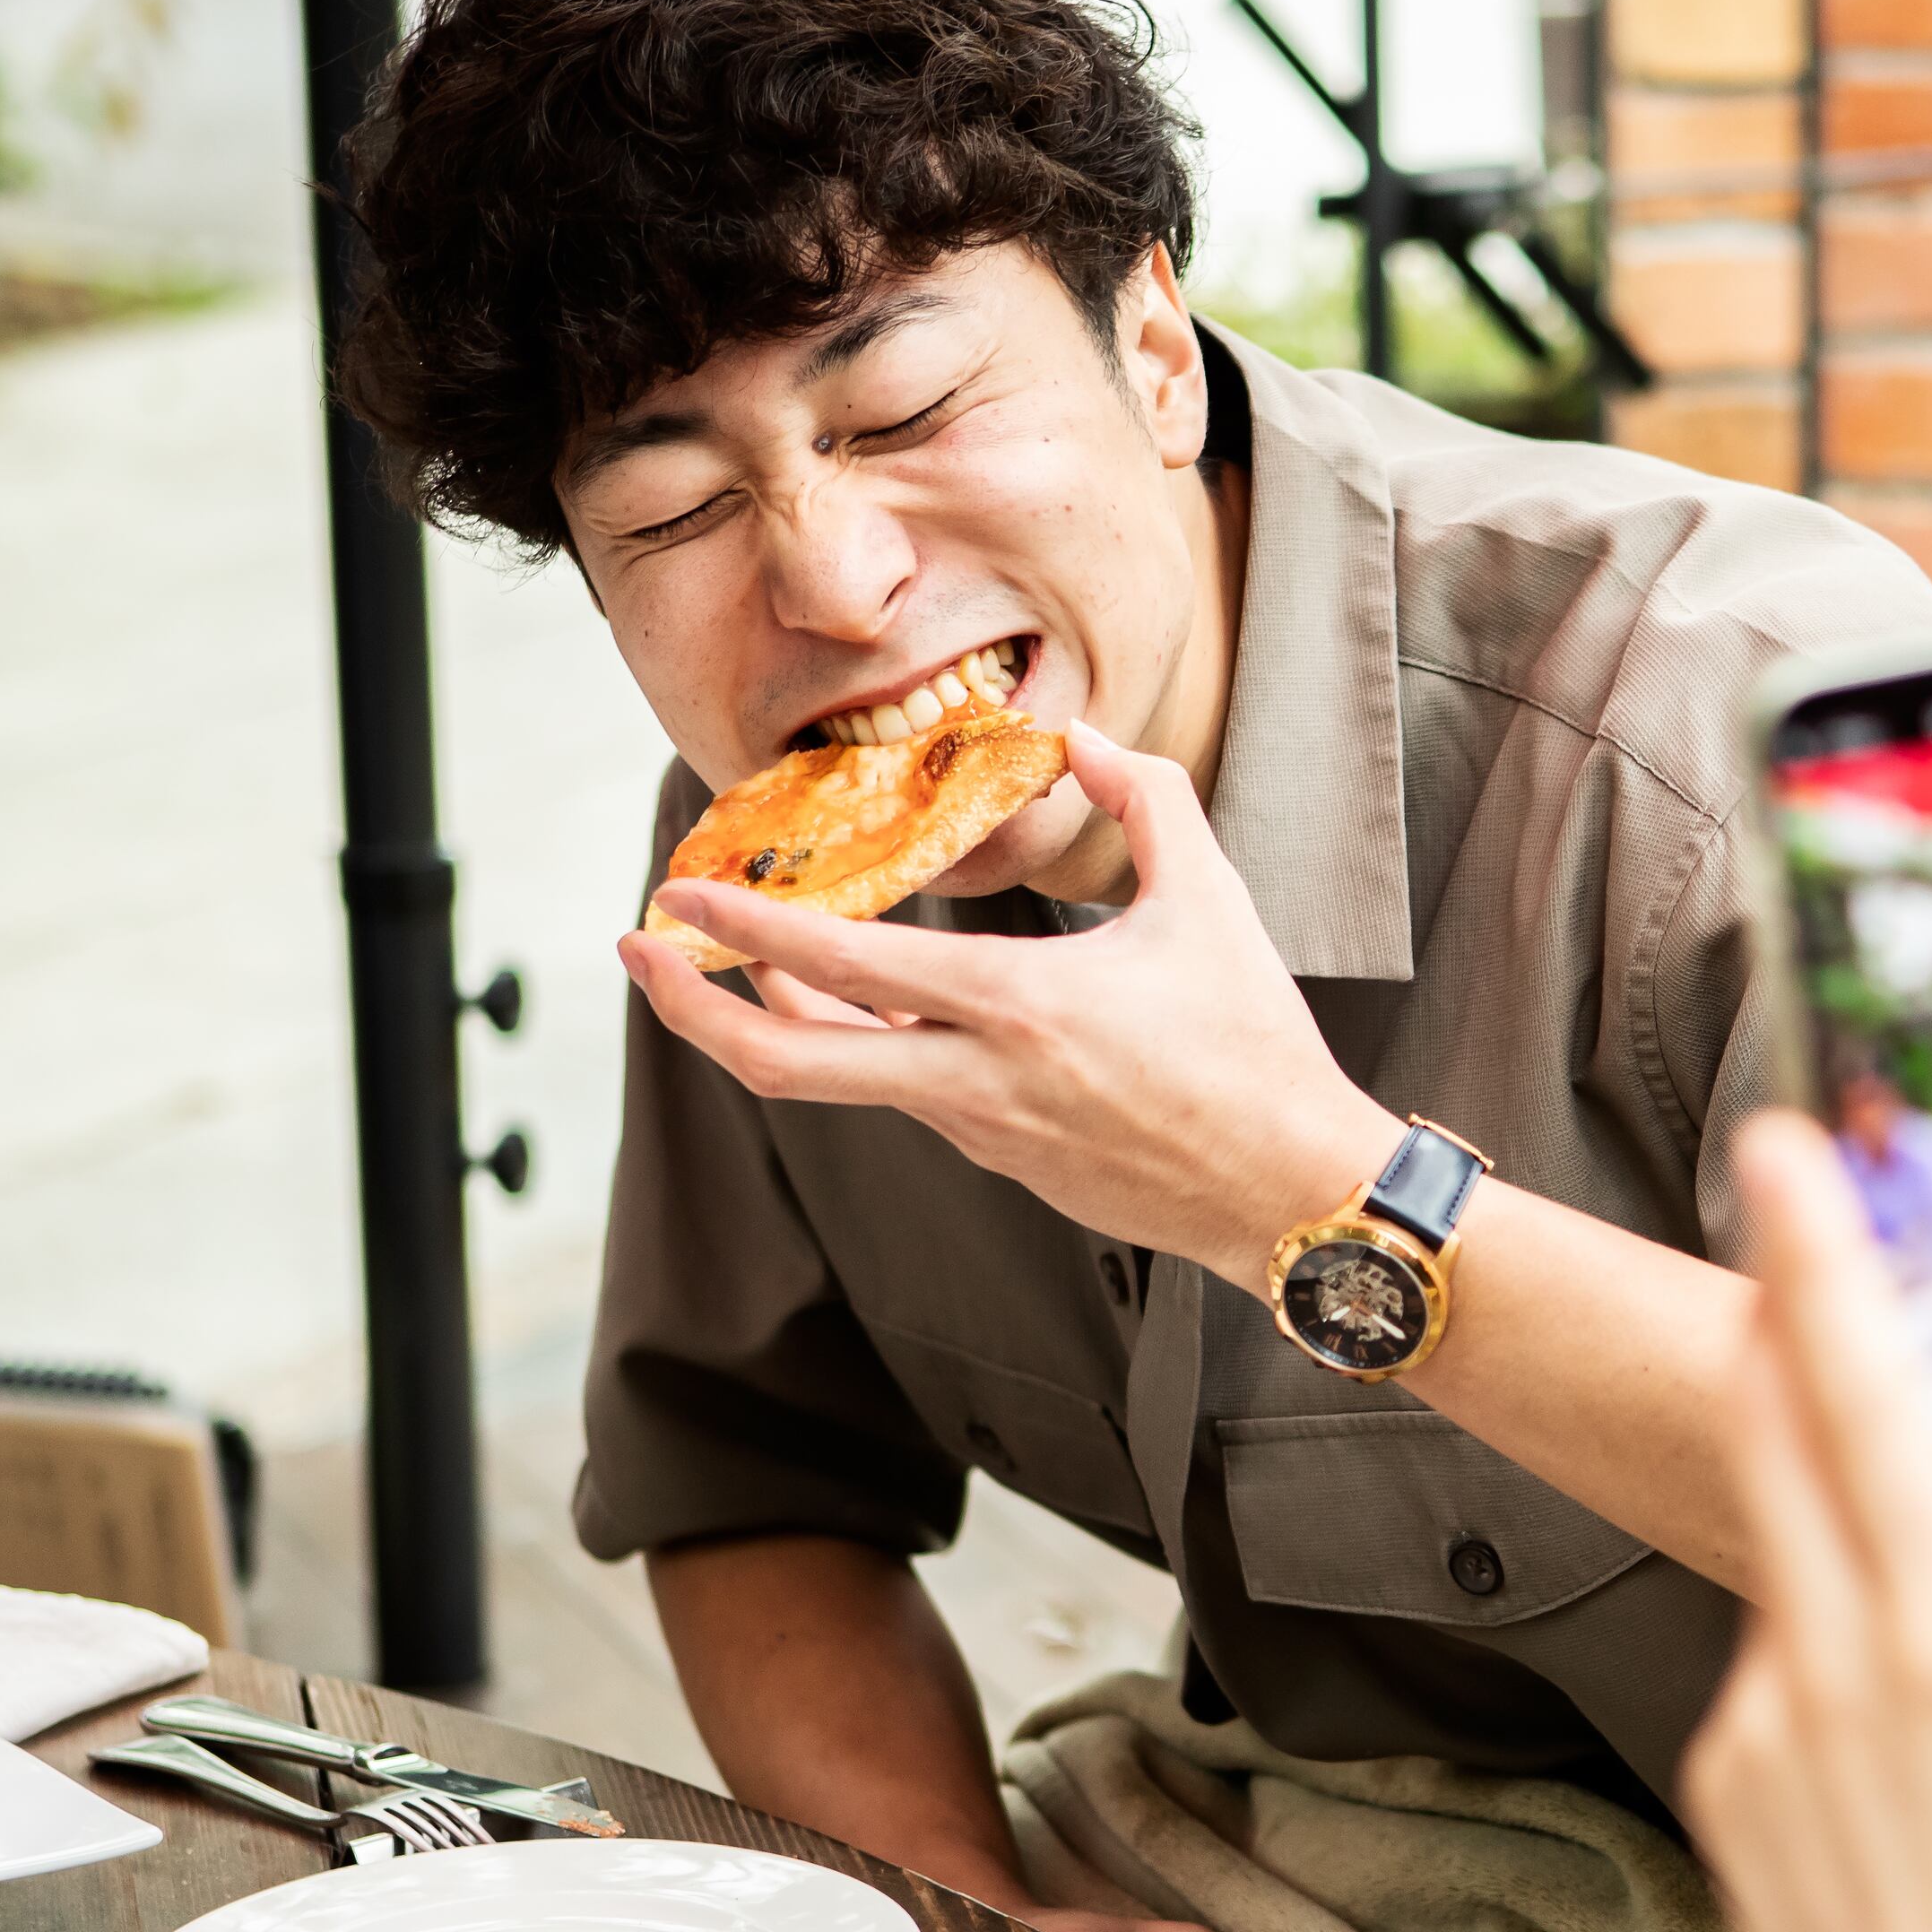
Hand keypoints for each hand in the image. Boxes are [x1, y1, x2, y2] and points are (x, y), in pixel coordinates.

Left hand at [617, 721, 1397, 1281]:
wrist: (1290, 1192)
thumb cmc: (1256, 1048)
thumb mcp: (1213, 902)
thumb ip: (1145, 801)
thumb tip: (1083, 739)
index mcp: (1014, 1009)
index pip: (840, 963)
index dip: (742, 929)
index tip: (677, 892)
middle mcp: (974, 1082)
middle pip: (785, 1064)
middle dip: (693, 1008)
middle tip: (641, 951)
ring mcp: (980, 1131)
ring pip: (841, 1077)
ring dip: (780, 1018)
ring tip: (740, 967)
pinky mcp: (1003, 1161)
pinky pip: (908, 1091)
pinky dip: (867, 1042)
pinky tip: (862, 1004)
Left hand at [1680, 1114, 1931, 1931]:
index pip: (1862, 1388)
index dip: (1818, 1253)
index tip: (1781, 1149)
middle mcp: (1829, 1659)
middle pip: (1780, 1435)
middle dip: (1790, 1326)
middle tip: (1804, 1237)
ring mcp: (1761, 1730)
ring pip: (1789, 1559)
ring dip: (1841, 1509)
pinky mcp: (1728, 1797)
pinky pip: (1781, 1671)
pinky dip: (1841, 1648)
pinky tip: (1919, 1720)